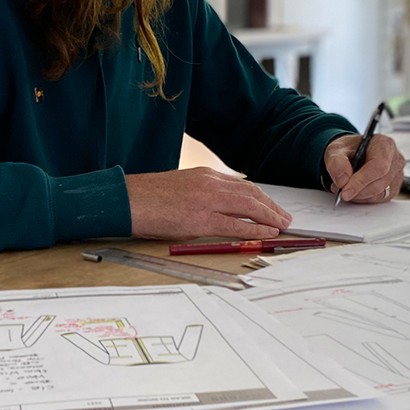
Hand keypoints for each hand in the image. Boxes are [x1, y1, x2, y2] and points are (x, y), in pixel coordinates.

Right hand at [125, 168, 291, 239]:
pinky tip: (267, 234)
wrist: (124, 200)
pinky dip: (255, 229)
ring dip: (269, 217)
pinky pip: (235, 224)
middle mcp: (209, 183)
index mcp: (203, 175)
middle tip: (285, 218)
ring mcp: (205, 200)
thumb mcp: (178, 189)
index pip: (241, 185)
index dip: (261, 197)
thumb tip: (215, 210)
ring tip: (283, 226)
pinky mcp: (199, 219)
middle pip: (251, 194)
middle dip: (272, 207)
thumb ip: (199, 195)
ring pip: (248, 206)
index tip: (271, 206)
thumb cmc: (145, 198)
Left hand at [325, 134, 404, 202]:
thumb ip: (336, 163)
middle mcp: (395, 159)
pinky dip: (364, 199)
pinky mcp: (394, 188)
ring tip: (345, 188)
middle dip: (357, 191)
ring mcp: (397, 174)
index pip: (378, 166)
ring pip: (379, 193)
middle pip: (379, 182)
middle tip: (340, 190)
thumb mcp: (336, 150)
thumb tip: (343, 181)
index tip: (345, 191)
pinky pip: (380, 199)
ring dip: (359, 196)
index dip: (361, 181)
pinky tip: (355, 191)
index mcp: (384, 144)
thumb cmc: (347, 150)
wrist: (353, 155)